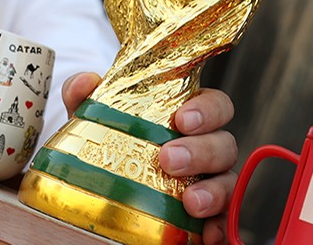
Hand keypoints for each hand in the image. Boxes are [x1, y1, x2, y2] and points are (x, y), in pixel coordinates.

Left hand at [61, 73, 237, 244]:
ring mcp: (210, 182)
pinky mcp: (209, 216)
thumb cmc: (108, 146)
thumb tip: (84, 82)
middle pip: (224, 143)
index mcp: (186, 119)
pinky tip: (207, 234)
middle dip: (202, 150)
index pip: (215, 105)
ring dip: (214, 191)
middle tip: (169, 159)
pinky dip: (220, 227)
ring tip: (190, 202)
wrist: (100, 193)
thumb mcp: (94, 121)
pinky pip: (226, 221)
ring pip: (229, 182)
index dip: (207, 109)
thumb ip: (86, 96)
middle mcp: (205, 149)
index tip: (182, 119)